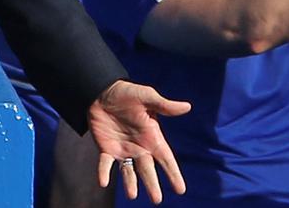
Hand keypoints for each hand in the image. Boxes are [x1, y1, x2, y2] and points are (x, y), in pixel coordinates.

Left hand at [88, 80, 190, 203]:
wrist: (101, 91)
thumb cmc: (127, 93)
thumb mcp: (146, 96)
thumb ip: (164, 105)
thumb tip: (187, 106)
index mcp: (152, 137)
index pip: (166, 159)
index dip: (173, 174)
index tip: (180, 190)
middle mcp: (139, 147)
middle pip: (148, 170)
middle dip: (152, 185)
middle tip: (156, 200)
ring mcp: (122, 150)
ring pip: (128, 172)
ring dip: (130, 184)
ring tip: (132, 195)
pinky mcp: (106, 149)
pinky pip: (105, 164)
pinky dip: (104, 173)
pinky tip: (103, 182)